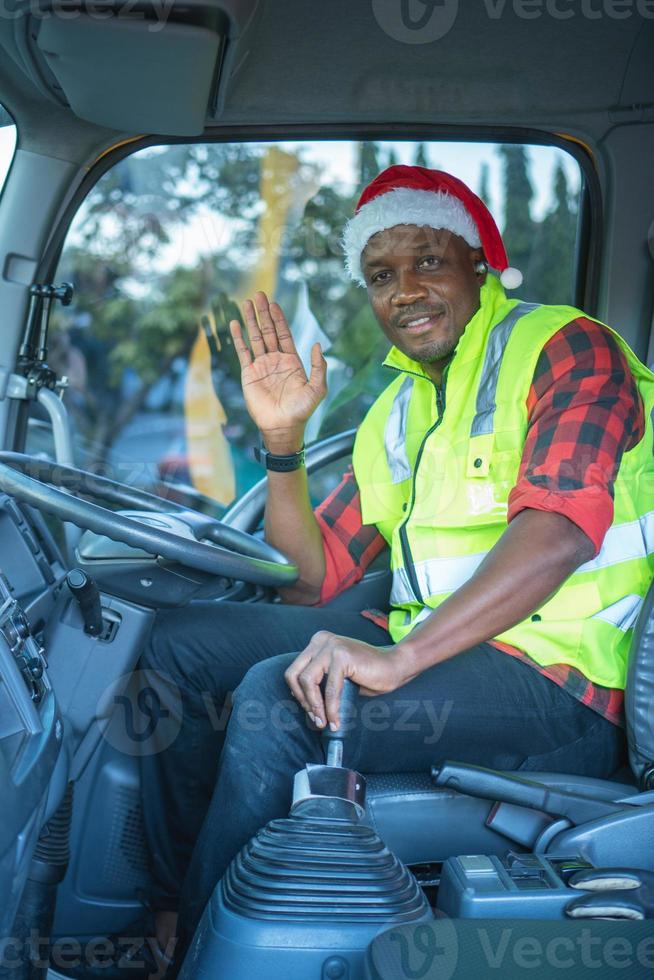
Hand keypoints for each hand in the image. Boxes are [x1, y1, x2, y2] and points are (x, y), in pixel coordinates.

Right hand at [229, 291, 326, 450]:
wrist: (283, 427)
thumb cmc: (301, 410)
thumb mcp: (317, 388)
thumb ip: (318, 366)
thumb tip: (317, 344)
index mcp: (292, 361)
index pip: (284, 334)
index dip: (279, 319)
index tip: (274, 303)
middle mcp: (276, 360)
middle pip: (268, 331)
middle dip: (264, 313)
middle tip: (259, 295)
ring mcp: (261, 366)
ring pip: (255, 337)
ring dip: (250, 320)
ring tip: (246, 302)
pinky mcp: (249, 374)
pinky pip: (242, 352)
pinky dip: (238, 337)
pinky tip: (235, 323)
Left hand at [284, 632, 406, 730]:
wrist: (395, 666)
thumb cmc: (368, 673)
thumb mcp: (336, 676)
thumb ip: (319, 682)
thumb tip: (303, 703)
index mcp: (317, 642)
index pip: (294, 671)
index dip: (298, 695)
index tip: (310, 711)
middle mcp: (321, 640)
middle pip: (294, 675)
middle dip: (303, 700)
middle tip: (315, 718)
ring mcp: (331, 646)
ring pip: (307, 681)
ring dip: (315, 706)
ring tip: (325, 722)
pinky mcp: (342, 656)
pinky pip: (329, 689)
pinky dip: (331, 708)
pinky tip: (336, 719)